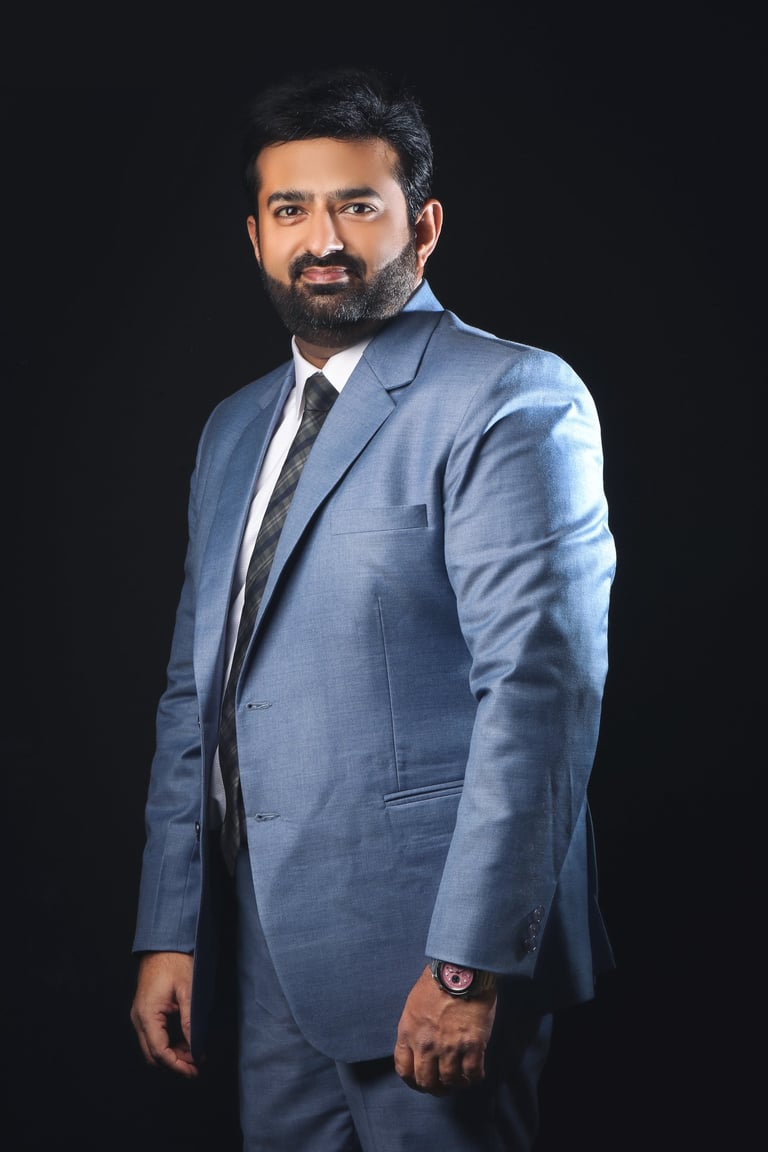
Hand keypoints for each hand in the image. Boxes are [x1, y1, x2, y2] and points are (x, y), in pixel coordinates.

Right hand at [130, 951, 198, 1077]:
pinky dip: (168, 1043)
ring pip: (152, 1047)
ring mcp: (140, 1015)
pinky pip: (153, 1035)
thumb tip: (196, 1048)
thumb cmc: (175, 962)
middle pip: (153, 1054)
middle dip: (174, 1063)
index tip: (194, 1070)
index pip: (159, 1051)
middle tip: (196, 1066)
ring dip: (172, 1054)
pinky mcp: (145, 1011)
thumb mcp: (187, 991)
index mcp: (147, 1014)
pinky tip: (184, 1042)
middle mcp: (139, 1018)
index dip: (177, 1065)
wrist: (163, 943)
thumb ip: (190, 1021)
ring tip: (194, 1054)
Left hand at [394, 964, 495, 1094]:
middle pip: (426, 1081)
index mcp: (408, 1032)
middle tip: (443, 1084)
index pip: (404, 1069)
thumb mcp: (414, 1004)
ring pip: (450, 1081)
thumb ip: (414, 1028)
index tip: (422, 1081)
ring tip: (461, 1078)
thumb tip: (420, 1045)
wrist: (461, 970)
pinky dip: (474, 1077)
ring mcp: (449, 1047)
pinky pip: (473, 1074)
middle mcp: (426, 1045)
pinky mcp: (472, 1046)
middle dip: (434, 1087)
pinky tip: (475, 1072)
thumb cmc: (437, 980)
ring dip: (456, 1083)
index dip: (413, 1080)